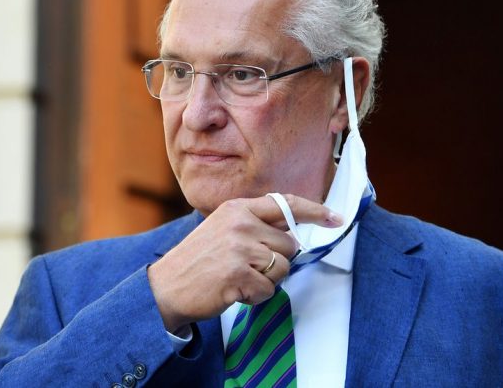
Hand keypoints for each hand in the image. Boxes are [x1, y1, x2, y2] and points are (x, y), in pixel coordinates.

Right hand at [147, 194, 342, 332]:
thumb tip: (293, 234)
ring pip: (282, 268)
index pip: (286, 205)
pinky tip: (232, 290)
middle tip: (245, 266)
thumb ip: (255, 225)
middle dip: (275, 261)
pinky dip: (254, 296)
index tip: (336, 218)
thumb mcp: (223, 229)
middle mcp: (241, 223)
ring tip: (237, 278)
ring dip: (265, 280)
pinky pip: (268, 290)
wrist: (166, 286)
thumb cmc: (199, 261)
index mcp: (238, 208)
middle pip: (289, 245)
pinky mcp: (239, 274)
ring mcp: (240, 248)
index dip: (315, 212)